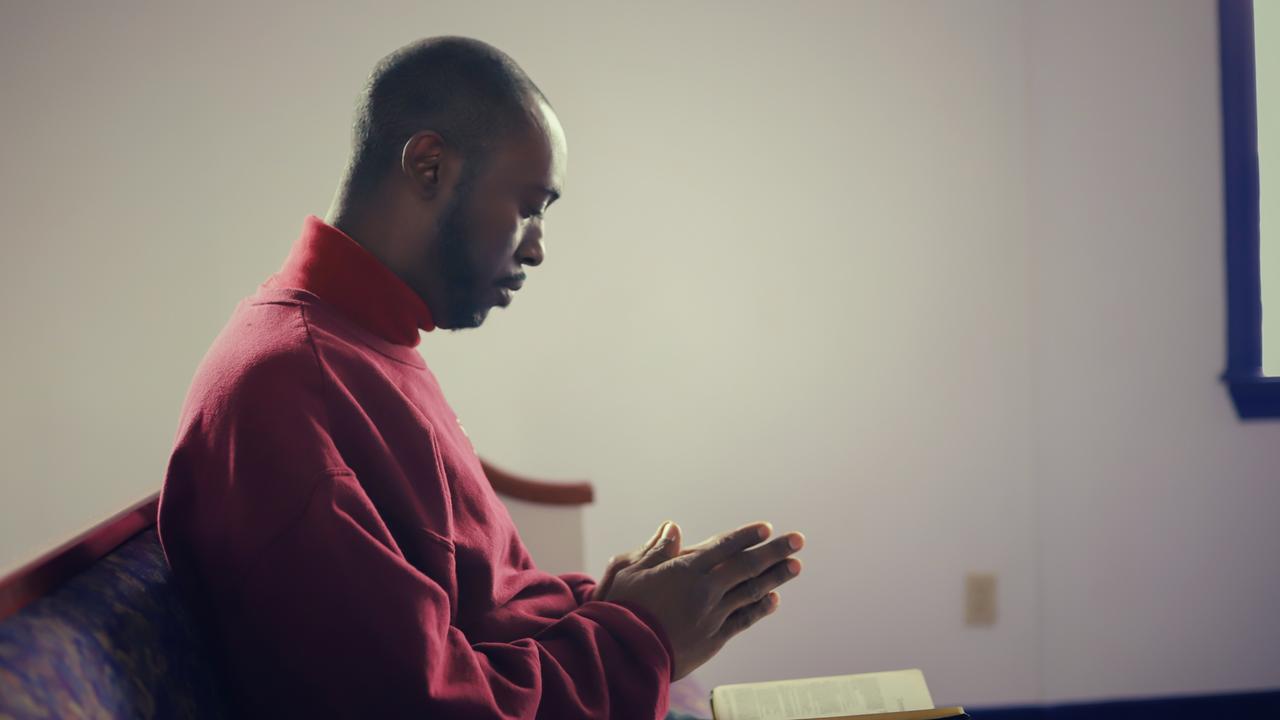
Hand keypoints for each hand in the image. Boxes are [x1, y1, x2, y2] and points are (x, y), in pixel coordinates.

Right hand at [594, 520, 804, 680]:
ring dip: (775, 578)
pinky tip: (773, 600)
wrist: (622, 652)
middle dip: (775, 551)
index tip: (766, 528)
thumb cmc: (620, 607)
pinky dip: (759, 608)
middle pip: (746, 566)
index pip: (723, 546)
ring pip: (750, 592)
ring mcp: (711, 615)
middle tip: (798, 540)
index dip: (746, 536)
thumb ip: (655, 549)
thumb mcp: (629, 570)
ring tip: (795, 566)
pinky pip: (742, 620)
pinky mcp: (712, 639)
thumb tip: (673, 527)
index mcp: (684, 568)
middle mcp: (704, 589)